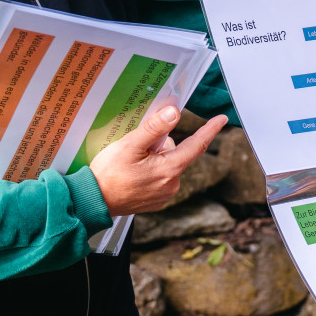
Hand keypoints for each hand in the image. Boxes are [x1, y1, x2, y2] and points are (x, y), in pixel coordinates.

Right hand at [88, 106, 227, 215]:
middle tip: (137, 149)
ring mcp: (165, 194)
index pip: (197, 145)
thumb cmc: (108, 174)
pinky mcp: (157, 201)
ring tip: (131, 165)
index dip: (210, 130)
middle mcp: (172, 184)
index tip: (221, 119)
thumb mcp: (129, 145)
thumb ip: (153, 128)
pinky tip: (133, 175)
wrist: (94, 201)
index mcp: (169, 169)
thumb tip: (174, 113)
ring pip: (167, 164)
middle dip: (160, 145)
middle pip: (176, 152)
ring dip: (154, 159)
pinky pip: (160, 178)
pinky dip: (150, 171)